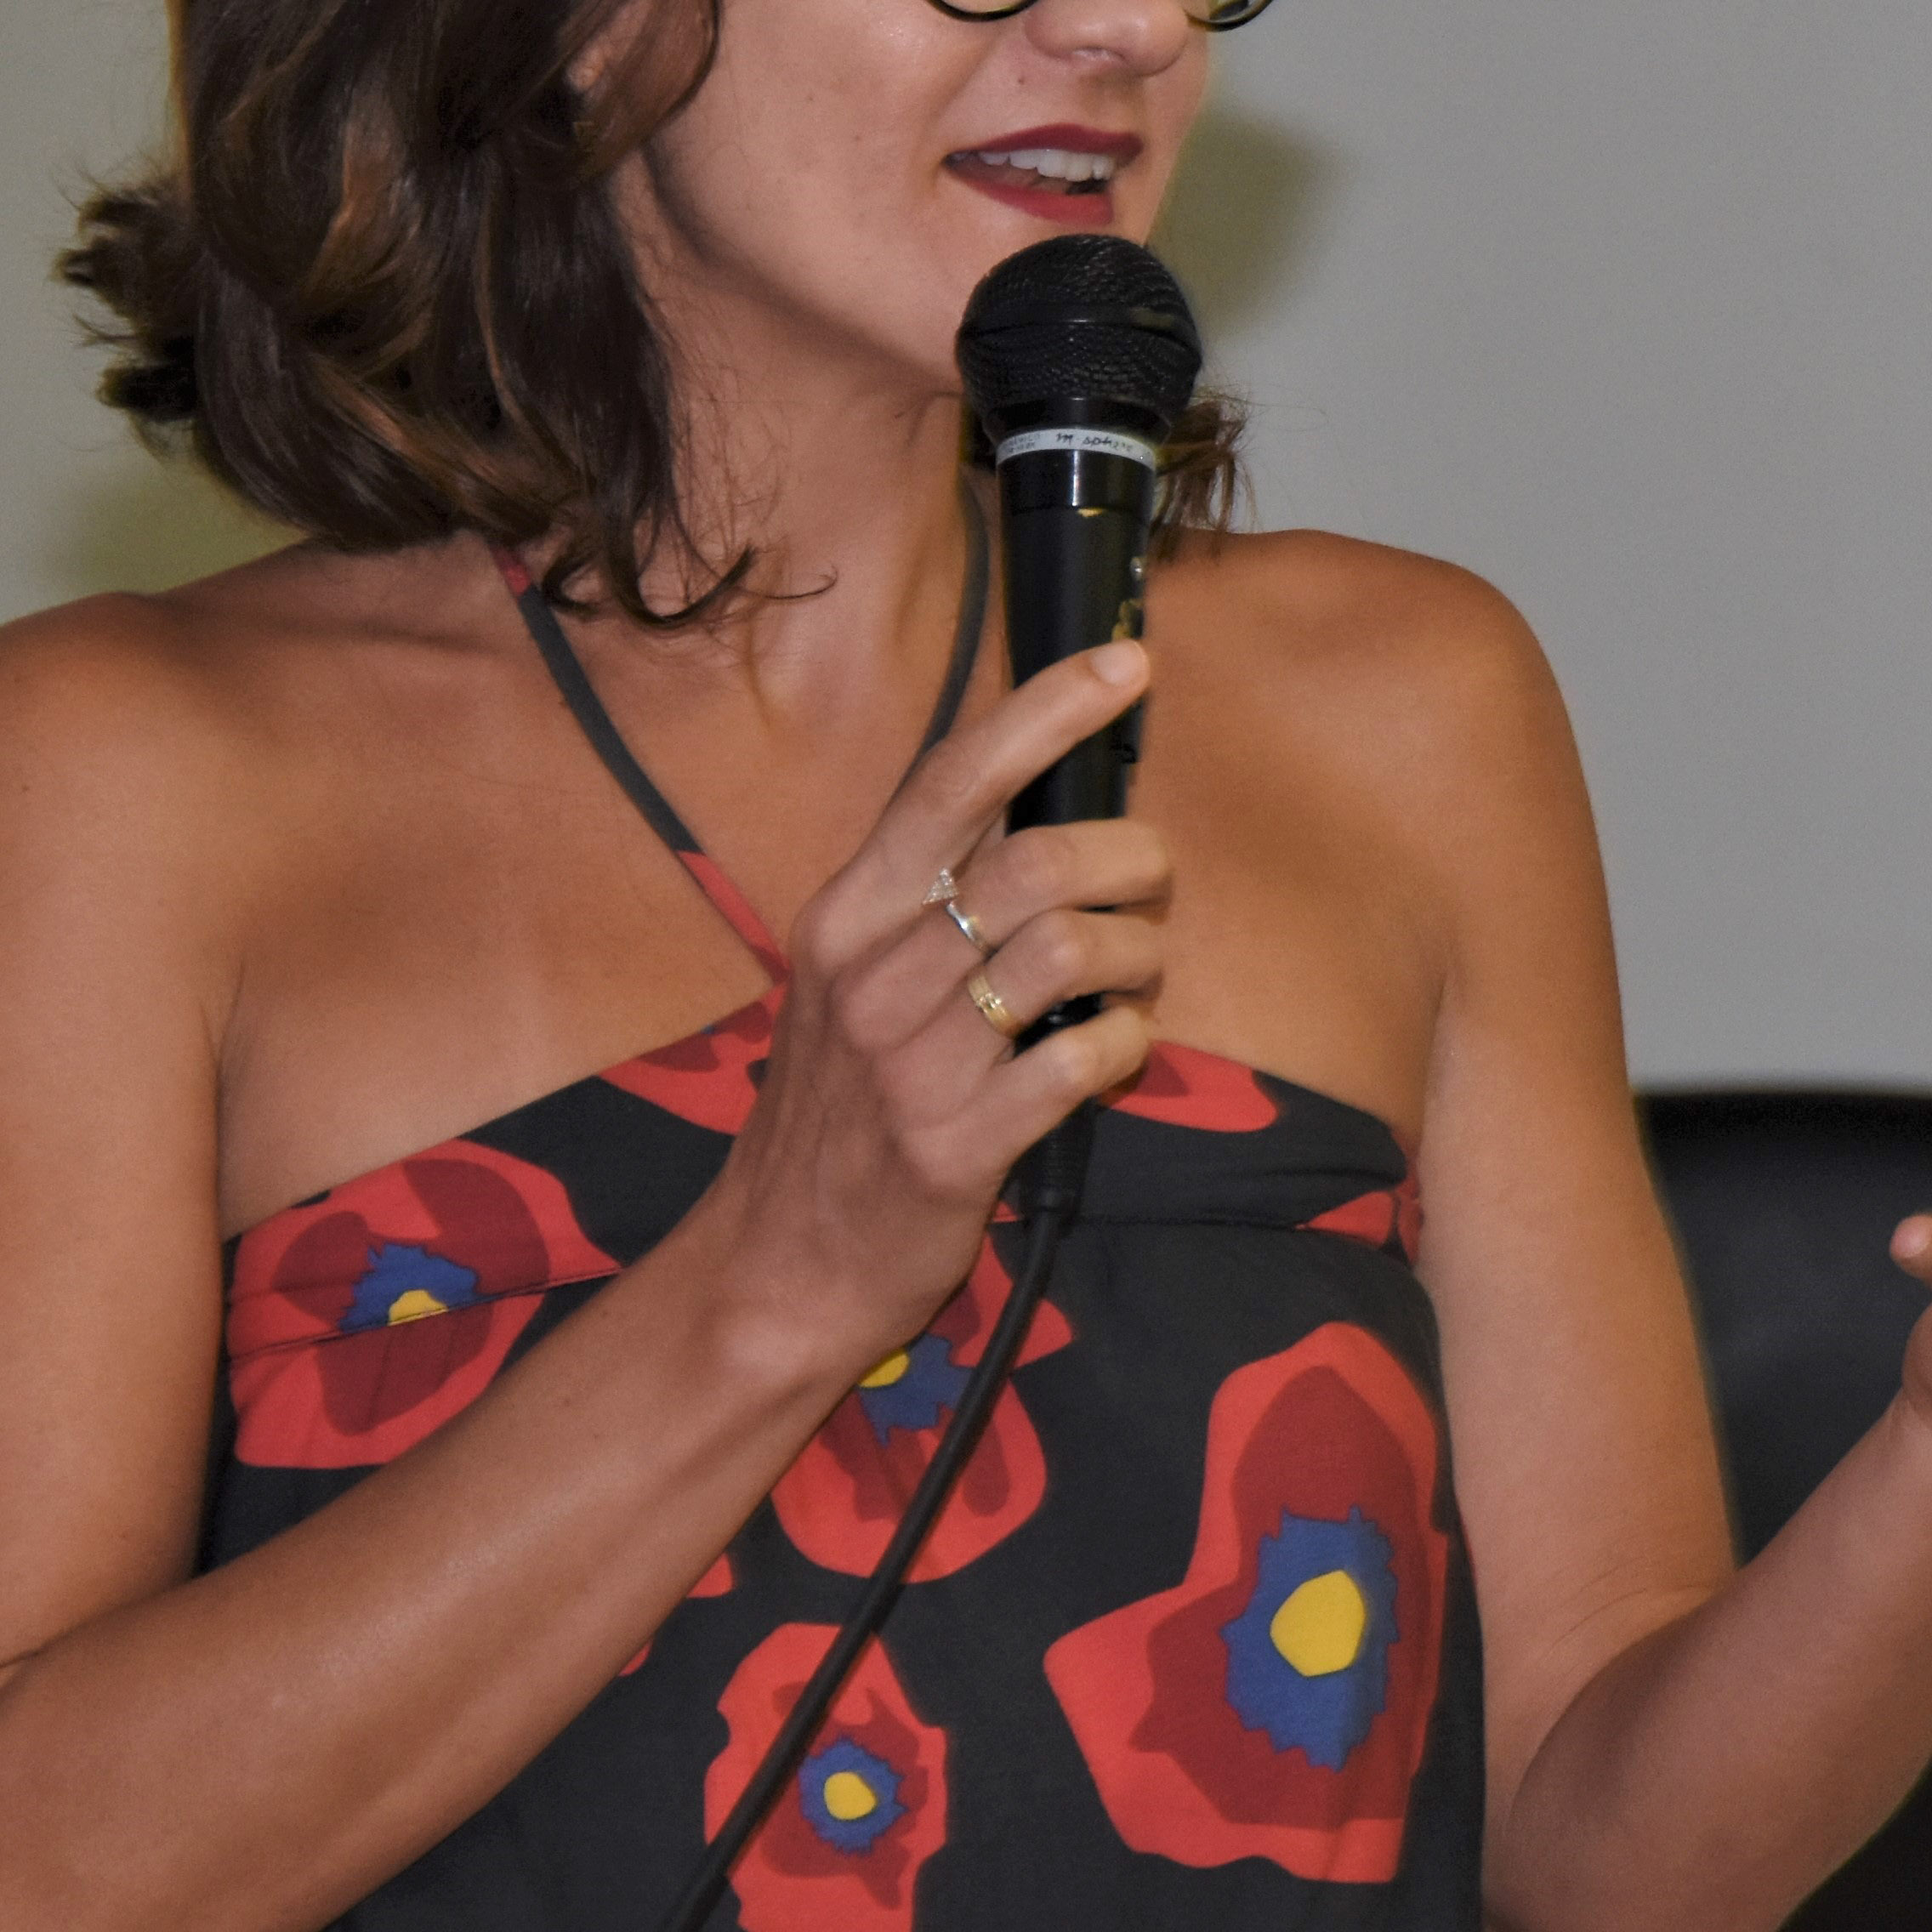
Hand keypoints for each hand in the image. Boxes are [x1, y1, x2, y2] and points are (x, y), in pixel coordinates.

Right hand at [686, 640, 1167, 1370]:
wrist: (781, 1265)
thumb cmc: (842, 1110)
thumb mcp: (857, 984)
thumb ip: (933, 898)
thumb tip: (1042, 804)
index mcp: (846, 914)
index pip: (951, 781)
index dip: (1046, 712)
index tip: (1126, 665)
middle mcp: (871, 973)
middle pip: (1037, 860)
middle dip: (1131, 859)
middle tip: (1150, 885)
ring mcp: (909, 1061)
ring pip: (1070, 948)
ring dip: (1136, 952)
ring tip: (1135, 975)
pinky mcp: (955, 1144)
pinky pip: (1081, 1058)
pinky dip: (1124, 1043)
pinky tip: (1118, 1050)